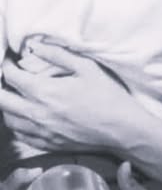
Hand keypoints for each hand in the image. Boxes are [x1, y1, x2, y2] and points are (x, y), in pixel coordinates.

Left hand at [0, 41, 138, 153]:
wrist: (121, 130)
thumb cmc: (107, 95)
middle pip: (2, 100)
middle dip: (2, 85)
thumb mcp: (87, 67)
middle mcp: (37, 114)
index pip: (11, 77)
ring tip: (16, 94)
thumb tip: (35, 45)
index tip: (11, 60)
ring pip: (8, 120)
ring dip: (7, 105)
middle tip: (9, 76)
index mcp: (45, 92)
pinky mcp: (47, 144)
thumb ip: (58, 55)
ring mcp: (40, 132)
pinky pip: (20, 135)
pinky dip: (16, 123)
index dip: (7, 65)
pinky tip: (26, 115)